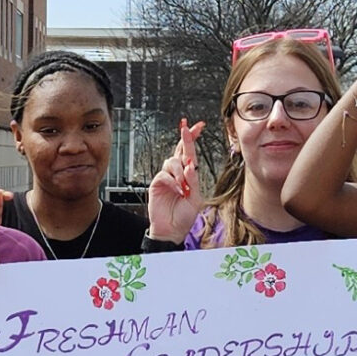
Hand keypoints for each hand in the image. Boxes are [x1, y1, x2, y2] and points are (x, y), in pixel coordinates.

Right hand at [147, 118, 205, 244]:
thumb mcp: (196, 198)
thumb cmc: (184, 216)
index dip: (193, 138)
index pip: (190, 152)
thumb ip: (194, 181)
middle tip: (186, 128)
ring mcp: (166, 177)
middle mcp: (177, 173)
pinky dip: (173, 181)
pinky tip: (178, 190)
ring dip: (180, 171)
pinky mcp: (157, 183)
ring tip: (184, 187)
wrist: (172, 230)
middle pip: (180, 150)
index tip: (199, 125)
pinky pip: (164, 175)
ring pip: (172, 161)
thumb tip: (191, 165)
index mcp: (188, 175)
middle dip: (185, 138)